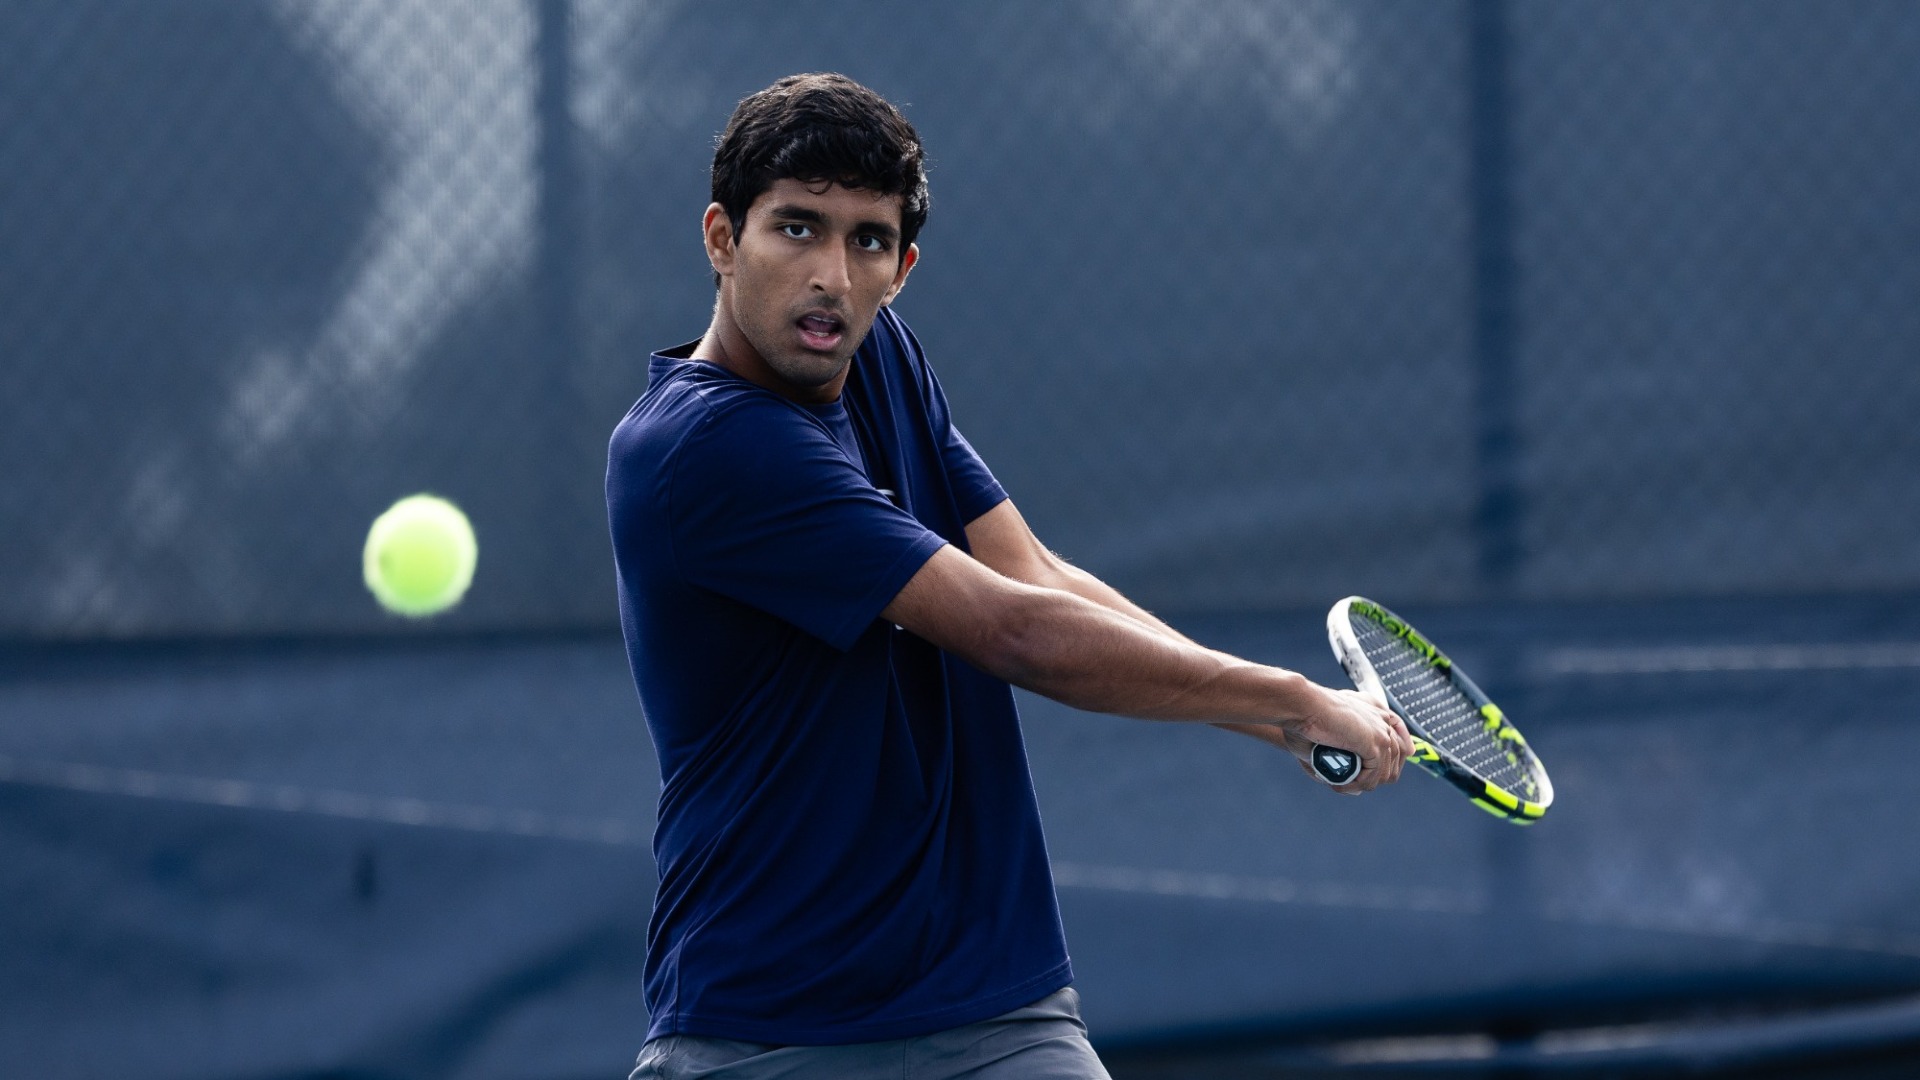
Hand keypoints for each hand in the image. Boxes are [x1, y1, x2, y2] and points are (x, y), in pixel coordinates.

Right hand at [1290, 684, 1410, 792]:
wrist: (1301, 706)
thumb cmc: (1305, 716)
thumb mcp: (1328, 735)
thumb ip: (1345, 760)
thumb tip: (1357, 790)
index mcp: (1372, 709)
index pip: (1397, 737)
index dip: (1389, 759)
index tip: (1371, 775)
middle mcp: (1382, 718)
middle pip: (1397, 757)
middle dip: (1377, 776)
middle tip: (1349, 782)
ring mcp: (1382, 731)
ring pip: (1385, 771)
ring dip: (1362, 784)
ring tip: (1338, 784)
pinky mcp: (1377, 743)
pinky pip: (1373, 775)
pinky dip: (1356, 785)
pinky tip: (1339, 784)